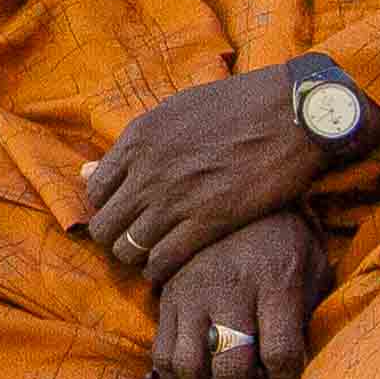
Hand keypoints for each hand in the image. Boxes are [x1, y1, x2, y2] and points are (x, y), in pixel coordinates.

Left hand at [78, 69, 327, 278]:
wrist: (293, 113)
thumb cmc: (239, 107)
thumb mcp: (175, 112)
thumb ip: (133, 145)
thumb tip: (86, 170)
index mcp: (138, 139)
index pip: (95, 192)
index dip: (108, 209)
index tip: (126, 216)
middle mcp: (148, 170)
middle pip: (105, 227)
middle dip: (117, 239)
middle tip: (137, 242)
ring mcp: (176, 197)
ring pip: (128, 249)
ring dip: (139, 258)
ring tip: (154, 257)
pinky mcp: (208, 221)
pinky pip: (163, 261)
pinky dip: (161, 271)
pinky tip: (171, 268)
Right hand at [147, 209, 323, 378]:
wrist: (238, 188)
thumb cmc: (287, 235)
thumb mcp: (314, 263)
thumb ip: (310, 310)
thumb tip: (296, 361)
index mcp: (275, 282)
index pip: (281, 355)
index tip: (285, 378)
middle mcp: (231, 290)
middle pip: (231, 367)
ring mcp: (193, 293)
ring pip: (188, 365)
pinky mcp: (167, 294)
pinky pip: (161, 352)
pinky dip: (175, 378)